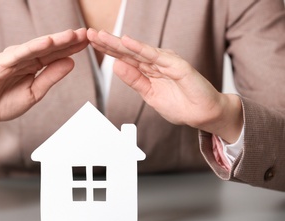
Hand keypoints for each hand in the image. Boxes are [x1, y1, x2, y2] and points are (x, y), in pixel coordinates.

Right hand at [0, 28, 87, 148]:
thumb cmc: (6, 102)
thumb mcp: (35, 92)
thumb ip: (51, 77)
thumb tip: (71, 62)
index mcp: (34, 65)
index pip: (56, 54)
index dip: (72, 48)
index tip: (88, 42)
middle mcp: (25, 58)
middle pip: (49, 47)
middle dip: (68, 40)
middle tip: (86, 33)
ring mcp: (13, 58)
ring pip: (37, 47)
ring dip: (54, 40)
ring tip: (71, 35)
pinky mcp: (0, 63)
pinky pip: (19, 54)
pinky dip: (33, 47)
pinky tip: (47, 42)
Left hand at [87, 28, 242, 142]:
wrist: (203, 115)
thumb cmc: (181, 105)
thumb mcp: (150, 94)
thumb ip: (135, 80)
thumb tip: (116, 66)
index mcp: (148, 70)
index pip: (124, 57)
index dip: (108, 50)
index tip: (91, 43)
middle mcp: (155, 62)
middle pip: (128, 51)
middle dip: (108, 42)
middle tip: (89, 34)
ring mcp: (166, 62)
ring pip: (138, 50)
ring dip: (119, 42)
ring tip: (101, 35)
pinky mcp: (177, 65)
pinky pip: (155, 56)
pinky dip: (140, 48)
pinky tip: (127, 41)